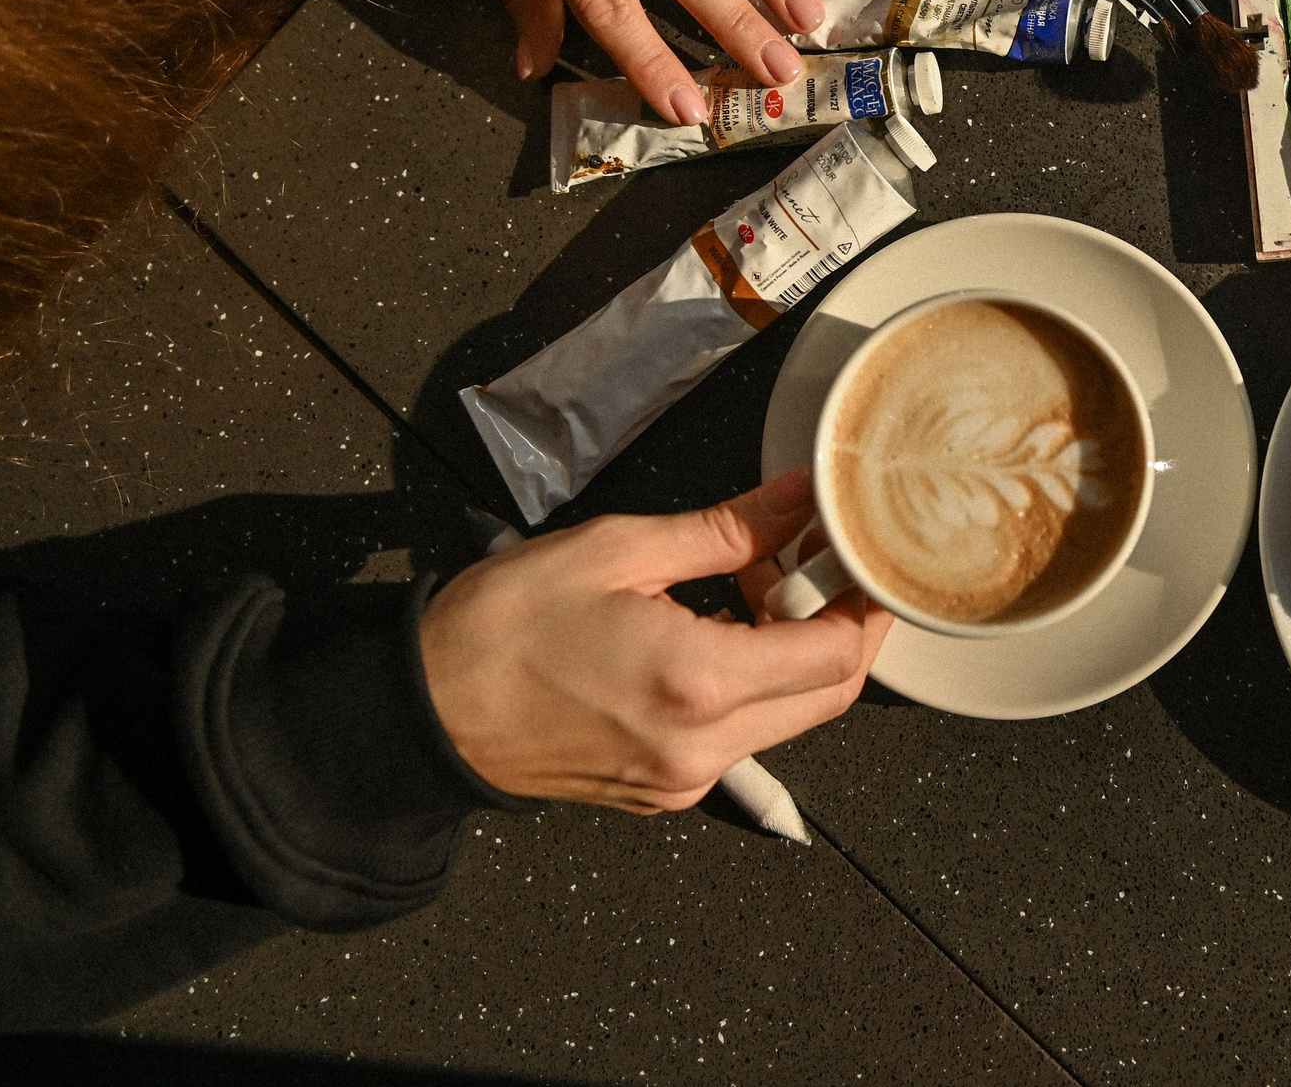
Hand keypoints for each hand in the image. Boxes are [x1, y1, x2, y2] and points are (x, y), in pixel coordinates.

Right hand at [418, 468, 886, 810]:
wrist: (424, 712)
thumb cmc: (499, 630)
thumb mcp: (617, 550)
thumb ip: (724, 529)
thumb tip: (793, 501)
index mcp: (697, 683)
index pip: (835, 657)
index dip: (866, 606)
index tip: (863, 562)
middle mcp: (701, 747)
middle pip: (826, 697)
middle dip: (839, 630)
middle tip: (818, 567)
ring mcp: (682, 779)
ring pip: (785, 720)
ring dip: (790, 656)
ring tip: (748, 588)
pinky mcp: (660, 791)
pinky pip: (738, 739)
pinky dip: (746, 687)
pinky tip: (711, 632)